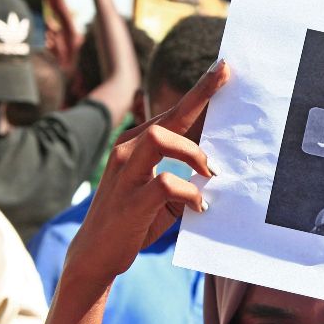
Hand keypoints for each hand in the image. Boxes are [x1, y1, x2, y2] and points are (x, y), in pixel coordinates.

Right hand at [63, 60, 229, 287]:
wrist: (96, 255)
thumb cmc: (135, 221)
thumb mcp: (164, 194)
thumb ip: (186, 176)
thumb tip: (222, 167)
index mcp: (136, 145)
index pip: (172, 113)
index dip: (199, 91)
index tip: (223, 68)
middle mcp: (127, 151)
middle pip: (167, 116)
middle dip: (200, 97)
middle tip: (228, 81)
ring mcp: (125, 174)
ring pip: (159, 138)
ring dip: (193, 152)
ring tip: (210, 173)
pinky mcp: (130, 200)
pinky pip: (165, 183)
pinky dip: (189, 192)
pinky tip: (200, 206)